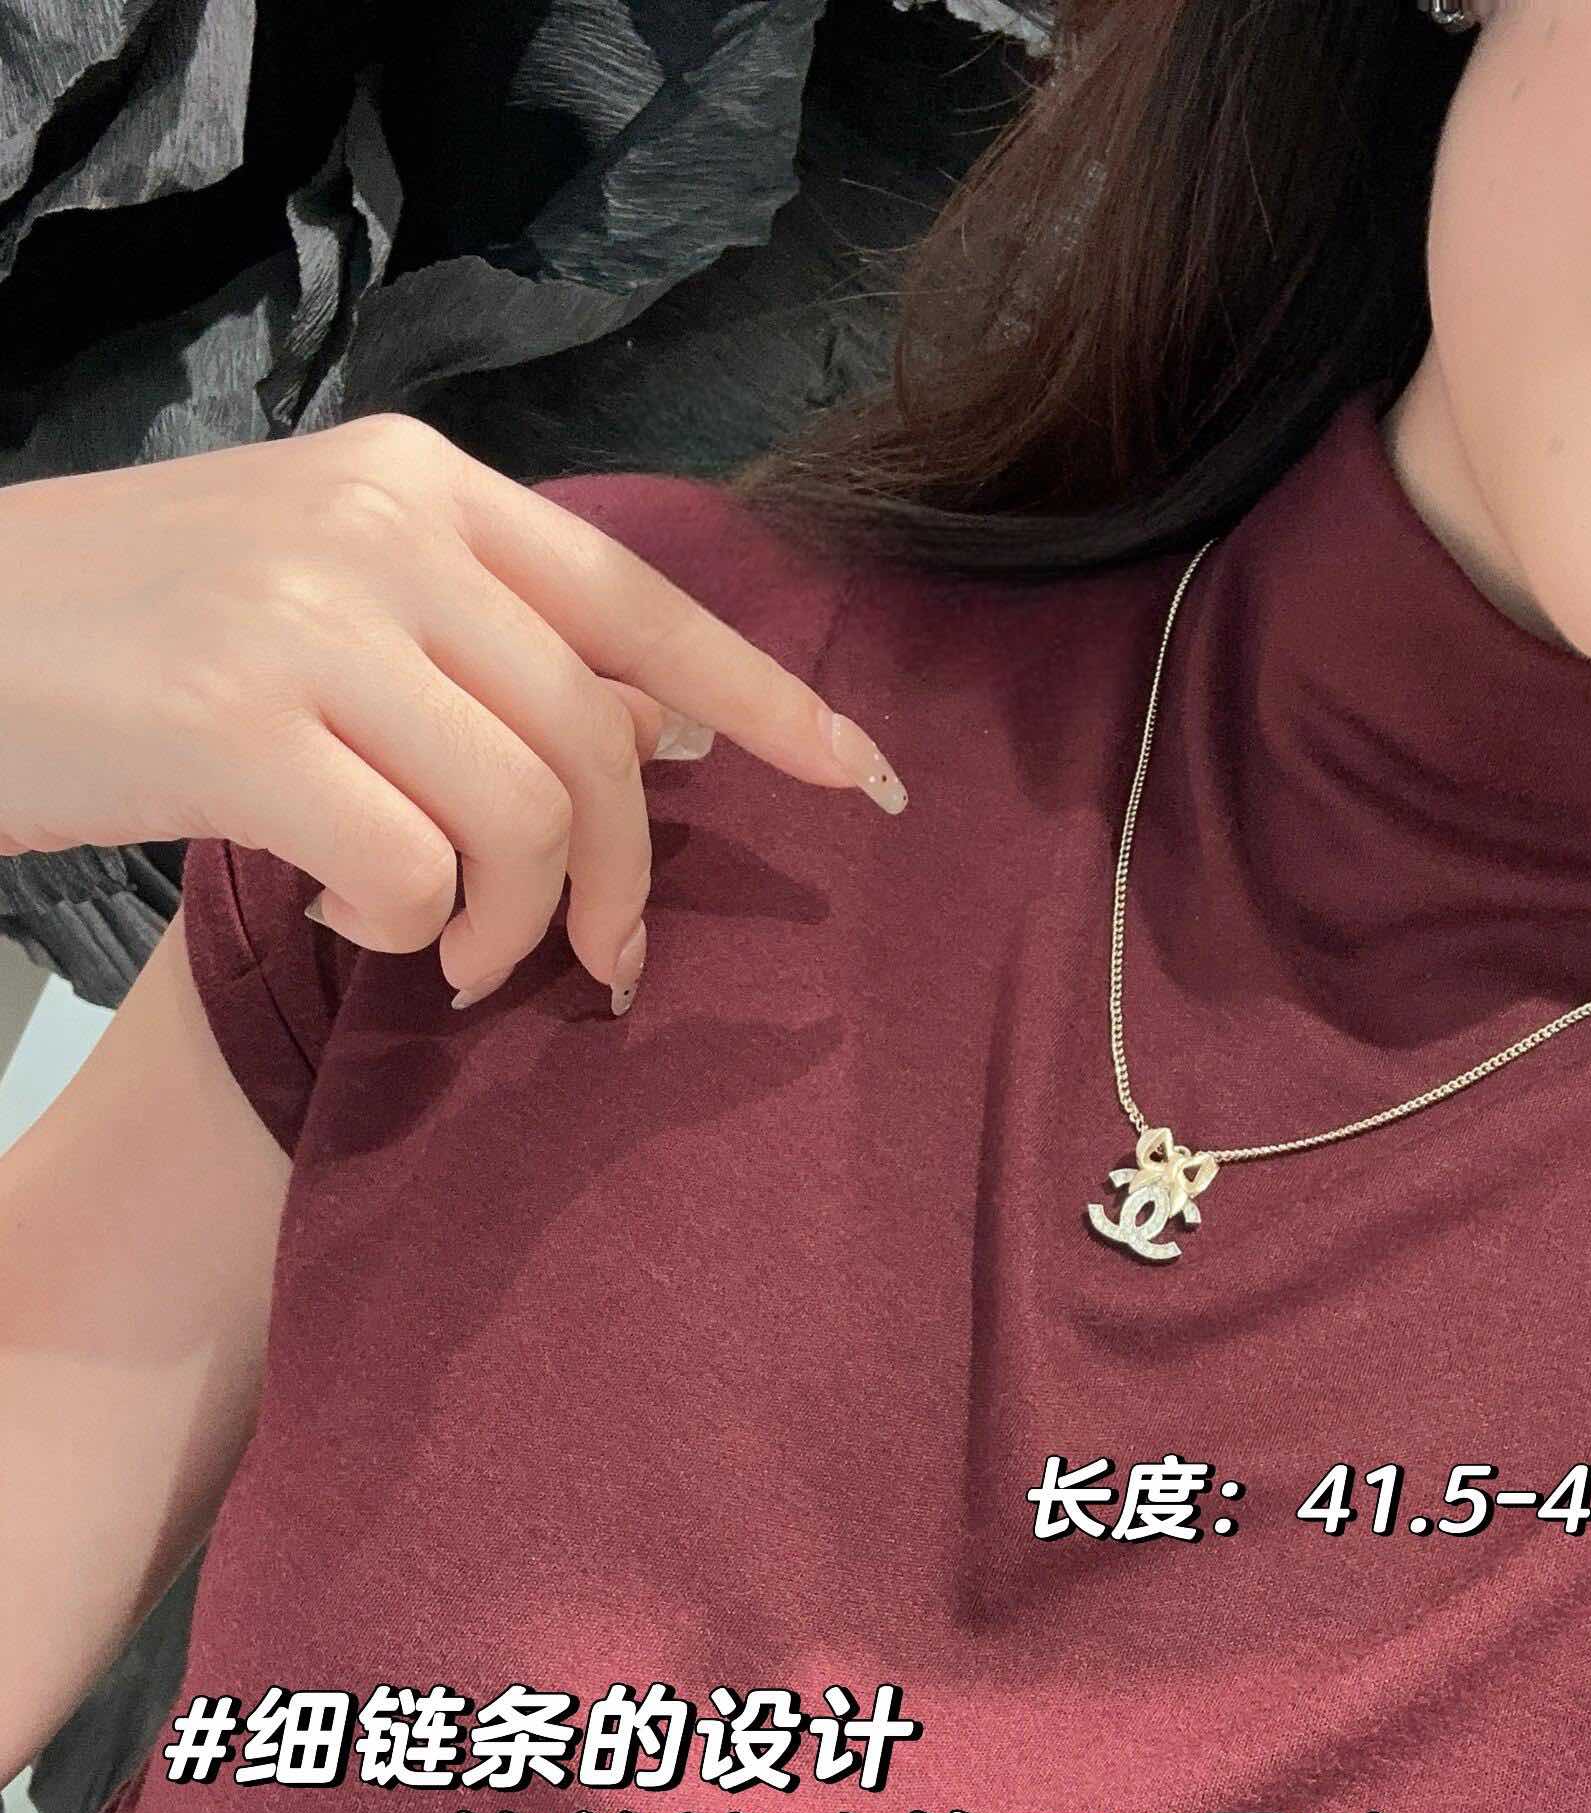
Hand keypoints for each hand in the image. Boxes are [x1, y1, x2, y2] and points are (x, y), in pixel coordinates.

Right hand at [0, 412, 907, 1008]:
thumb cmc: (138, 634)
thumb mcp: (328, 592)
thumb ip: (490, 641)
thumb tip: (667, 719)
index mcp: (419, 483)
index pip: (643, 597)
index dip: (772, 700)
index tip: (869, 782)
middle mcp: (381, 530)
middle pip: (600, 738)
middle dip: (623, 885)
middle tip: (598, 968)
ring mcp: (309, 619)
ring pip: (523, 814)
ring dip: (508, 924)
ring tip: (446, 950)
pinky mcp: (238, 725)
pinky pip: (411, 871)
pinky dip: (405, 929)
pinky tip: (345, 917)